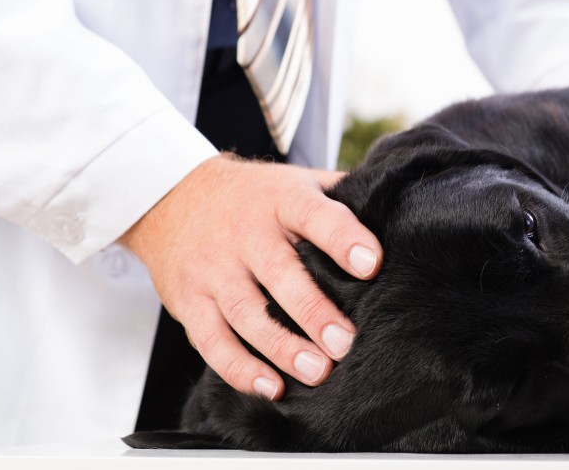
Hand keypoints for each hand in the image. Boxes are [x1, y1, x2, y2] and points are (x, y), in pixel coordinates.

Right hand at [120, 154, 380, 399]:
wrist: (173, 197)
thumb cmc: (254, 196)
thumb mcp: (295, 181)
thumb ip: (341, 194)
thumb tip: (395, 207)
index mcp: (282, 200)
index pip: (315, 216)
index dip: (343, 239)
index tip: (371, 263)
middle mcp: (245, 234)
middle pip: (280, 273)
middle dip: (313, 311)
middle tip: (344, 342)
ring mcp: (214, 269)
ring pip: (247, 312)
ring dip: (281, 347)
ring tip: (317, 371)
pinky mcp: (190, 301)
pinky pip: (212, 340)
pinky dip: (239, 368)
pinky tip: (270, 386)